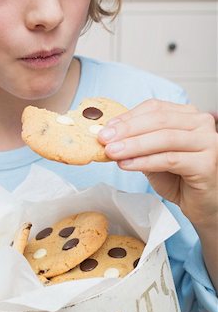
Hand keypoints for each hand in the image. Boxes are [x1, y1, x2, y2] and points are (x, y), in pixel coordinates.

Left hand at [98, 99, 217, 227]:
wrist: (201, 203)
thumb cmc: (179, 177)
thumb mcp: (153, 154)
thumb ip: (136, 143)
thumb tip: (107, 136)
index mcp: (187, 115)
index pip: (155, 108)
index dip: (128, 117)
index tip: (106, 128)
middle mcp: (201, 124)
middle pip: (158, 120)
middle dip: (127, 129)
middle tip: (104, 139)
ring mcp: (207, 142)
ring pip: (164, 138)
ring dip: (133, 145)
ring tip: (112, 152)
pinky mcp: (207, 163)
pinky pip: (170, 159)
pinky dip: (145, 161)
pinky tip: (127, 164)